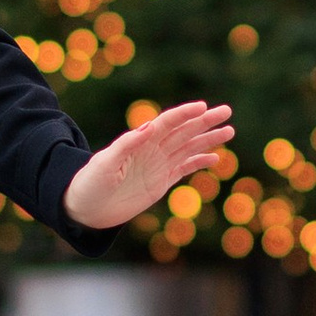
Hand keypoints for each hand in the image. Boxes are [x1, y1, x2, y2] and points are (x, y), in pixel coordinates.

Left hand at [62, 99, 234, 231]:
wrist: (86, 208)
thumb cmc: (90, 182)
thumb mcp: (106, 163)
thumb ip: (127, 145)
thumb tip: (149, 126)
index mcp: (139, 141)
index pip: (166, 123)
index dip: (184, 114)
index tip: (203, 107)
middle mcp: (152, 149)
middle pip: (183, 131)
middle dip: (205, 122)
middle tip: (226, 111)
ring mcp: (158, 165)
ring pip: (189, 148)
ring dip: (208, 139)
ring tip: (229, 131)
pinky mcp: (161, 182)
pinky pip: (184, 168)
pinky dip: (200, 162)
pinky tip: (215, 158)